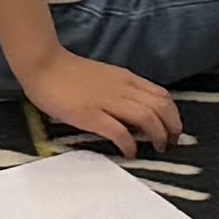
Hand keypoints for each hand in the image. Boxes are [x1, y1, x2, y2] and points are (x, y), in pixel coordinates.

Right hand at [24, 50, 186, 154]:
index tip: (173, 129)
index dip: (174, 114)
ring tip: (159, 148)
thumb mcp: (106, 77)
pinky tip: (131, 152)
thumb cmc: (71, 74)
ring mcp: (107, 101)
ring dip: (158, 135)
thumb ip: (122, 91)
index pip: (162, 95)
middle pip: (161, 107)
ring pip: (147, 117)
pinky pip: (119, 131)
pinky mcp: (91, 115)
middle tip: (172, 142)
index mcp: (127, 79)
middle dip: (172, 127)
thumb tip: (137, 112)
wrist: (45, 65)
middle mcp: (123, 88)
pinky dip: (130, 144)